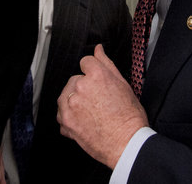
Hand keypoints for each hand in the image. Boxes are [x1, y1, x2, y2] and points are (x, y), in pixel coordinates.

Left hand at [57, 44, 148, 168]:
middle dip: (83, 87)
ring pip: (66, 95)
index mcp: (97, 75)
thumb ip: (106, 63)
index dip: (93, 72)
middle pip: (75, 79)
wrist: (127, 143)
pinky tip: (85, 121)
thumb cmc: (129, 116)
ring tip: (92, 112)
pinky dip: (70, 117)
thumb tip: (98, 49)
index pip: (85, 62)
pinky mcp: (66, 121)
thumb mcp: (123, 84)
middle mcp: (81, 87)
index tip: (97, 82)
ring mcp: (71, 105)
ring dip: (74, 101)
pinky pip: (62, 114)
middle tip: (98, 101)